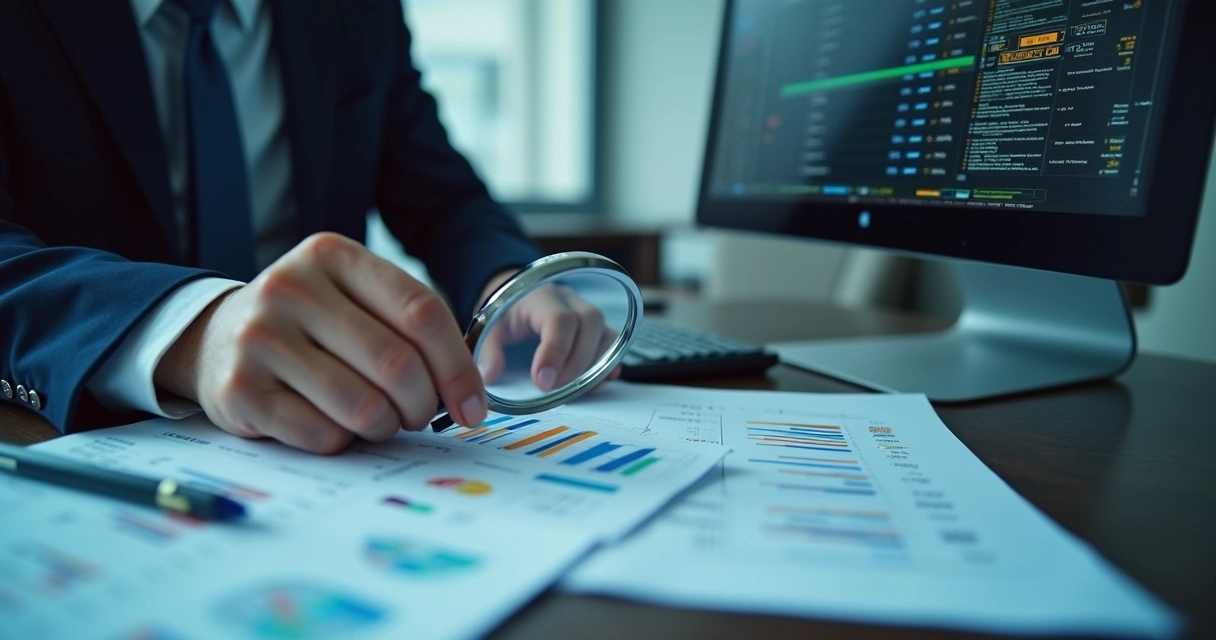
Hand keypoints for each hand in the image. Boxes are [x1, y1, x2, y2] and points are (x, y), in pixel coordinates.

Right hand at [155, 233, 486, 453]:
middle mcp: (292, 287)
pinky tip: (331, 423)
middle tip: (418, 415)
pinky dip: (343, 441)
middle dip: (423, 404)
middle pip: (397, 364)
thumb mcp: (352, 297)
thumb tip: (468, 392)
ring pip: (364, 406)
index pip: (421, 312)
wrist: (215, 338)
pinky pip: (324, 435)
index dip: (458, 367)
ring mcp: (260, 337)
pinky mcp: (240, 390)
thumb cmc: (307, 323)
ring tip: (375, 418)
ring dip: (384, 426)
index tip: (472, 405)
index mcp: (333, 256)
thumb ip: (408, 326)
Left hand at [475, 282, 620, 391]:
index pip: (560, 319)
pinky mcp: (598, 329)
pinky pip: (613, 345)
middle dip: (576, 362)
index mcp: (542, 296)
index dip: (555, 352)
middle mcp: (571, 300)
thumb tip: (489, 377)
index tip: (541, 382)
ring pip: (607, 334)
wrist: (519, 300)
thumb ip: (488, 351)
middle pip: (590, 322)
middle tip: (555, 389)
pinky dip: (606, 367)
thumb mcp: (490, 328)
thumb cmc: (506, 315)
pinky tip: (592, 385)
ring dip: (594, 366)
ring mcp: (588, 313)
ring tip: (573, 390)